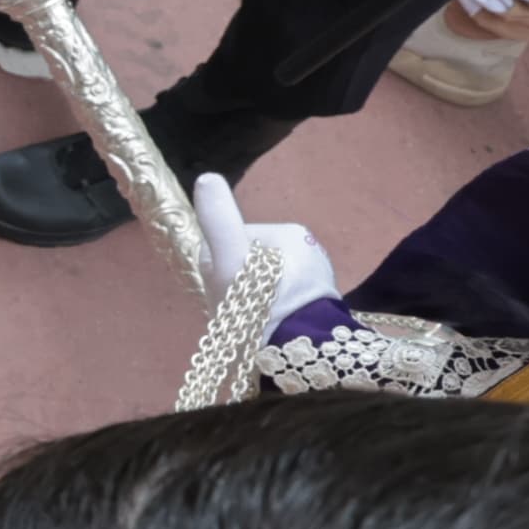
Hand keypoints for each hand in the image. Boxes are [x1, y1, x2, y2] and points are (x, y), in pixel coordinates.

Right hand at [191, 174, 338, 324]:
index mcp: (289, 231)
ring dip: (253, 302)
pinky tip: (268, 331)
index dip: (220, 267)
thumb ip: (218, 218)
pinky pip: (283, 303)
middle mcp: (309, 248)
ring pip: (266, 284)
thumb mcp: (229, 257)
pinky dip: (271, 315)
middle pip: (251, 264)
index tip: (222, 289)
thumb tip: (207, 178)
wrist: (299, 350)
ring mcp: (319, 278)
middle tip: (236, 311)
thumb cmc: (261, 301)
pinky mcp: (322, 305)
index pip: (235, 243)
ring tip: (252, 325)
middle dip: (238, 286)